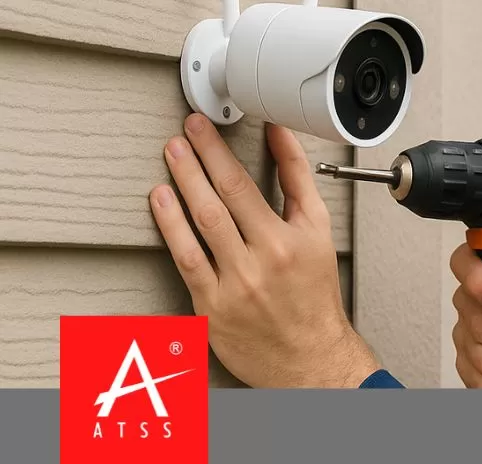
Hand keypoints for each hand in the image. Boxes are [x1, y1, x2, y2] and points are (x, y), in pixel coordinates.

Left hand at [149, 113, 380, 387]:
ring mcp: (233, 287)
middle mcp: (261, 263)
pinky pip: (185, 262)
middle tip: (181, 134)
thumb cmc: (314, 293)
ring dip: (180, 188)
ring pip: (199, 228)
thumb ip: (297, 180)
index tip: (204, 127)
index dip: (218, 151)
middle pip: (218, 201)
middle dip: (195, 161)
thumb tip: (278, 136)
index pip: (244, 185)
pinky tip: (162, 203)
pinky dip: (170, 229)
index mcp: (288, 241)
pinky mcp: (210, 308)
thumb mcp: (318, 231)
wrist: (309, 355)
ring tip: (170, 160)